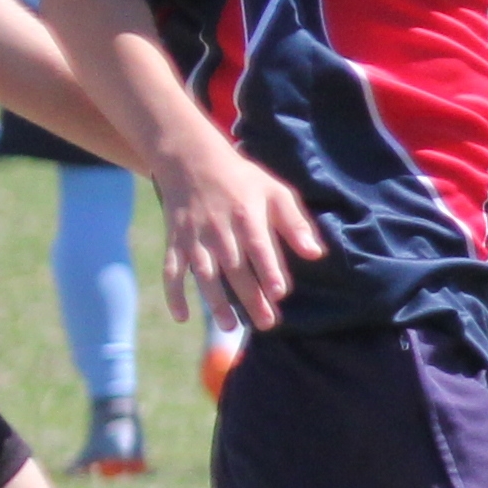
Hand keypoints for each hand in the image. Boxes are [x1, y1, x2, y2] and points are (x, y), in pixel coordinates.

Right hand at [154, 133, 329, 332]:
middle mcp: (218, 228)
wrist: (192, 160)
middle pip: (235, 268)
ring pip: (204, 274)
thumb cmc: (243, 180)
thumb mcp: (275, 192)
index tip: (279, 293)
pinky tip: (182, 317)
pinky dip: (174, 294)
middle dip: (250, 297)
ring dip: (215, 302)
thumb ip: (295, 223)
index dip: (268, 269)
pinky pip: (171, 270)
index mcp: (246, 214)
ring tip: (230, 327)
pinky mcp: (175, 241)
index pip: (259, 246)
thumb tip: (316, 254)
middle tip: (267, 324)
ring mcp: (194, 237)